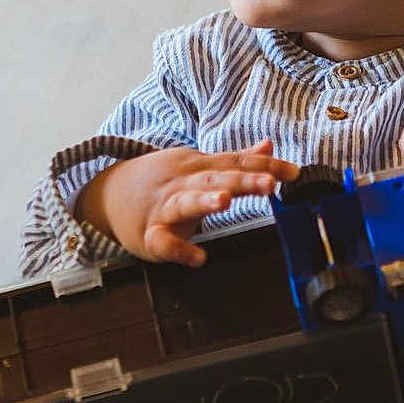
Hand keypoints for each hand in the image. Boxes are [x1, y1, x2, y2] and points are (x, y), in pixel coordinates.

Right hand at [77, 140, 299, 266]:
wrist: (109, 195)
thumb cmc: (163, 182)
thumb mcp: (199, 165)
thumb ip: (235, 158)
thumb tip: (268, 144)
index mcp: (199, 165)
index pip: (237, 161)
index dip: (266, 165)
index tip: (295, 172)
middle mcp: (183, 181)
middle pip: (217, 178)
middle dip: (243, 179)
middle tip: (269, 183)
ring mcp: (164, 206)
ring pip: (186, 201)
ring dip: (205, 201)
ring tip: (225, 202)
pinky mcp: (149, 233)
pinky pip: (163, 242)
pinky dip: (179, 249)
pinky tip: (198, 258)